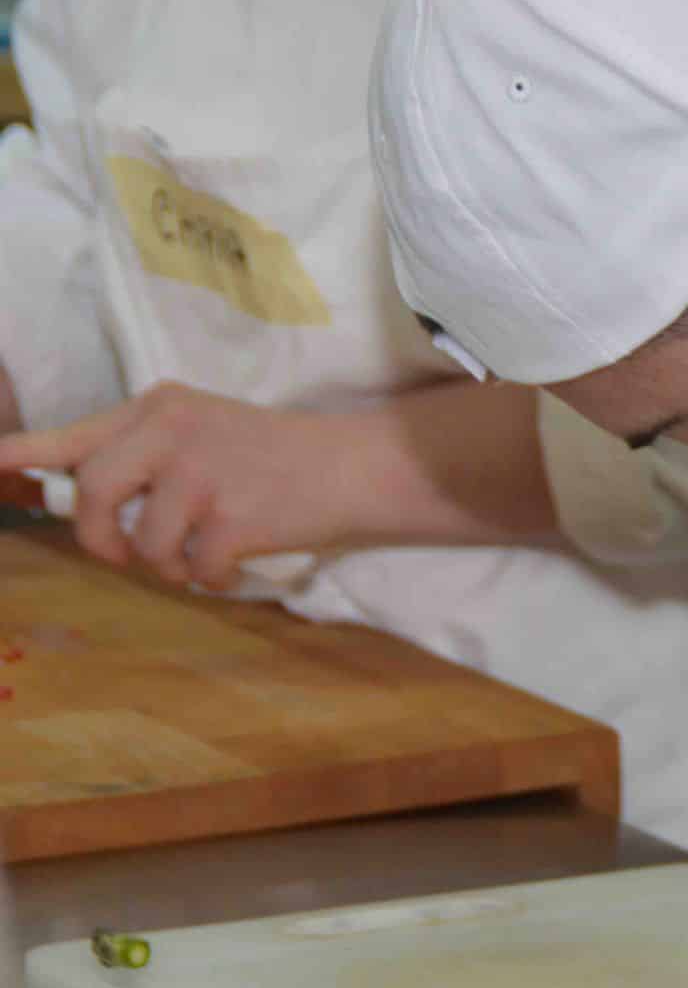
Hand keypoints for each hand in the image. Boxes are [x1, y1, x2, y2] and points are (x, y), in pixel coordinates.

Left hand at [0, 382, 347, 588]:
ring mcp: (202, 473)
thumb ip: (145, 452)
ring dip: (169, 566)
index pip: (75, 435)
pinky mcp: (232, 516)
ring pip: (145, 541)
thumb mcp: (205, 430)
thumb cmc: (280, 456)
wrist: (355, 467)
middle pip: (94, 492)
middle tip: (125, 554)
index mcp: (159, 407)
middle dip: (101, 537)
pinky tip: (236, 566)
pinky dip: (212, 580)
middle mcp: (172, 432)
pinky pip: (193, 569)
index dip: (23, 456)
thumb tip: (82, 504)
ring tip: (201, 557)